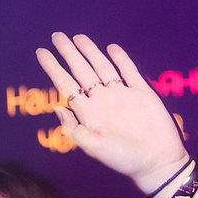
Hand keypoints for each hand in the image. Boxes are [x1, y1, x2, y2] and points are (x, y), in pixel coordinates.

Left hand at [37, 35, 186, 193]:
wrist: (157, 161)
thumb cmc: (123, 159)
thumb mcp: (92, 147)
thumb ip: (73, 128)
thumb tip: (56, 107)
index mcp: (88, 113)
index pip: (66, 84)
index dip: (53, 68)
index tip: (41, 52)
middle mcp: (102, 101)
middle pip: (81, 71)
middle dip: (69, 53)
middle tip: (56, 36)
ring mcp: (122, 95)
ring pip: (102, 67)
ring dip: (90, 52)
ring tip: (78, 38)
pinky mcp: (142, 93)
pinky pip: (129, 71)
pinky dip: (120, 59)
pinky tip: (110, 48)